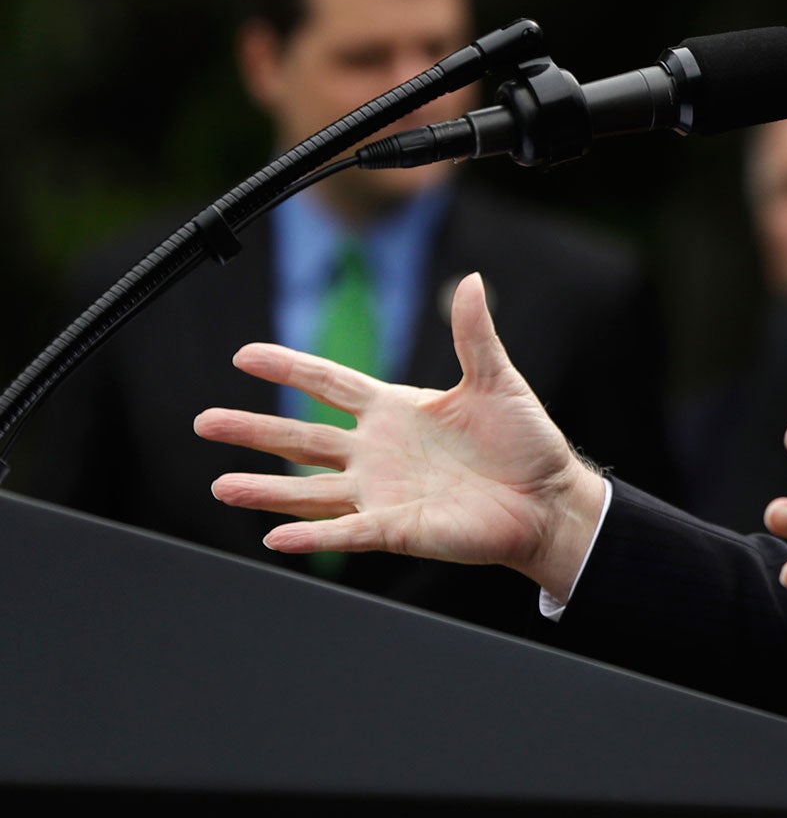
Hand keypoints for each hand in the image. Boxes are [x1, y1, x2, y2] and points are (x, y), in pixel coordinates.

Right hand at [194, 273, 607, 597]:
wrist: (550, 498)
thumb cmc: (526, 442)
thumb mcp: (497, 380)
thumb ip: (474, 334)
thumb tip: (473, 280)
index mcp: (396, 410)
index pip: (329, 384)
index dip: (288, 367)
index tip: (243, 355)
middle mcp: (378, 452)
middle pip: (302, 437)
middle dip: (253, 429)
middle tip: (203, 421)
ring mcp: (383, 492)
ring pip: (310, 490)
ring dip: (265, 489)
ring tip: (220, 484)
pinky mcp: (398, 529)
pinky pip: (346, 533)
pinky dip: (312, 537)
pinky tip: (274, 537)